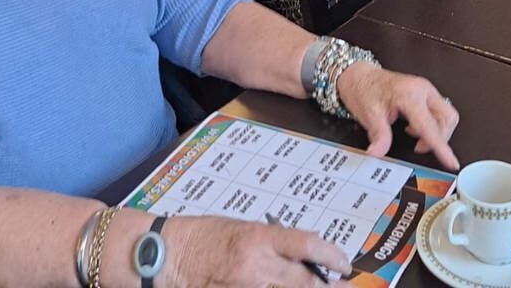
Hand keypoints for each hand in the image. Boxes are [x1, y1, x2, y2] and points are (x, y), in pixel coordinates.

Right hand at [154, 214, 352, 287]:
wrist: (165, 255)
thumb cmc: (201, 236)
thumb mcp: (241, 228)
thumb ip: (272, 243)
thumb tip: (304, 256)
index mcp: (258, 238)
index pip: (308, 245)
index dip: (333, 256)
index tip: (345, 265)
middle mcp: (256, 266)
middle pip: (307, 283)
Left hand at [335, 62, 460, 168]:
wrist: (359, 75)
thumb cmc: (364, 89)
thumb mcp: (368, 115)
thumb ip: (378, 135)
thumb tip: (379, 153)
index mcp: (410, 95)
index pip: (430, 126)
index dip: (441, 147)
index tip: (451, 162)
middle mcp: (422, 89)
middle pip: (447, 118)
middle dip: (439, 138)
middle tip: (419, 147)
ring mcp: (426, 90)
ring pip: (446, 115)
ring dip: (437, 132)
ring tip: (416, 138)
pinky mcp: (425, 94)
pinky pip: (439, 112)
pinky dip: (432, 125)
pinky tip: (414, 129)